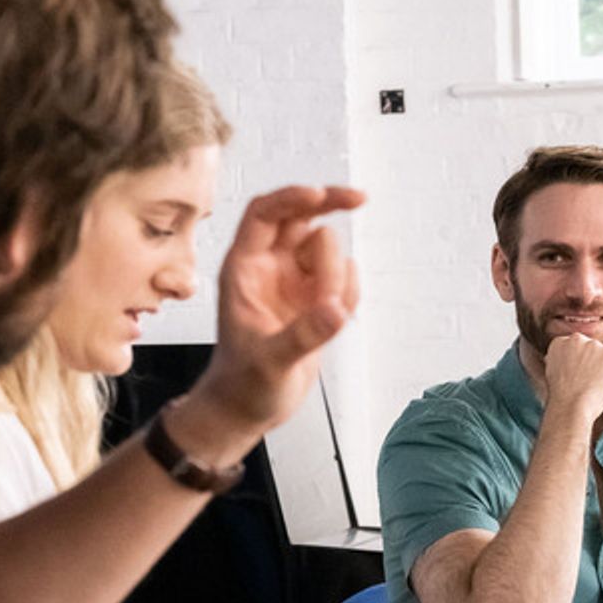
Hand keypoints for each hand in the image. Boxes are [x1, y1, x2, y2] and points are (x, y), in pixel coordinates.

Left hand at [196, 185, 363, 432]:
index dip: (291, 196)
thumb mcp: (269, 362)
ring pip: (327, 248)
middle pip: (301, 214)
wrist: (249, 408)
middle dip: (329, 205)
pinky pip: (343, 275)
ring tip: (329, 313)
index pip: (264, 213)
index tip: (321, 194)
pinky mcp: (316, 297)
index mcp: (243, 269)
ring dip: (337, 273)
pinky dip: (349, 291)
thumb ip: (303, 336)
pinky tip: (337, 320)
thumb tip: (335, 310)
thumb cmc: (243, 384)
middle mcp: (269, 267)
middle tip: (359, 200)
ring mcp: (294, 280)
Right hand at [543, 333, 602, 424]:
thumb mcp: (551, 373)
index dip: (579, 367)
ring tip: (597, 391)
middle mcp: (578, 339)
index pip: (577, 351)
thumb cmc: (560, 397)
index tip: (577, 381)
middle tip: (588, 387)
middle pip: (594, 353)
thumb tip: (571, 362)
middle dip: (594, 368)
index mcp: (561, 342)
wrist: (570, 406)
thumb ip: (562, 362)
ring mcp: (597, 346)